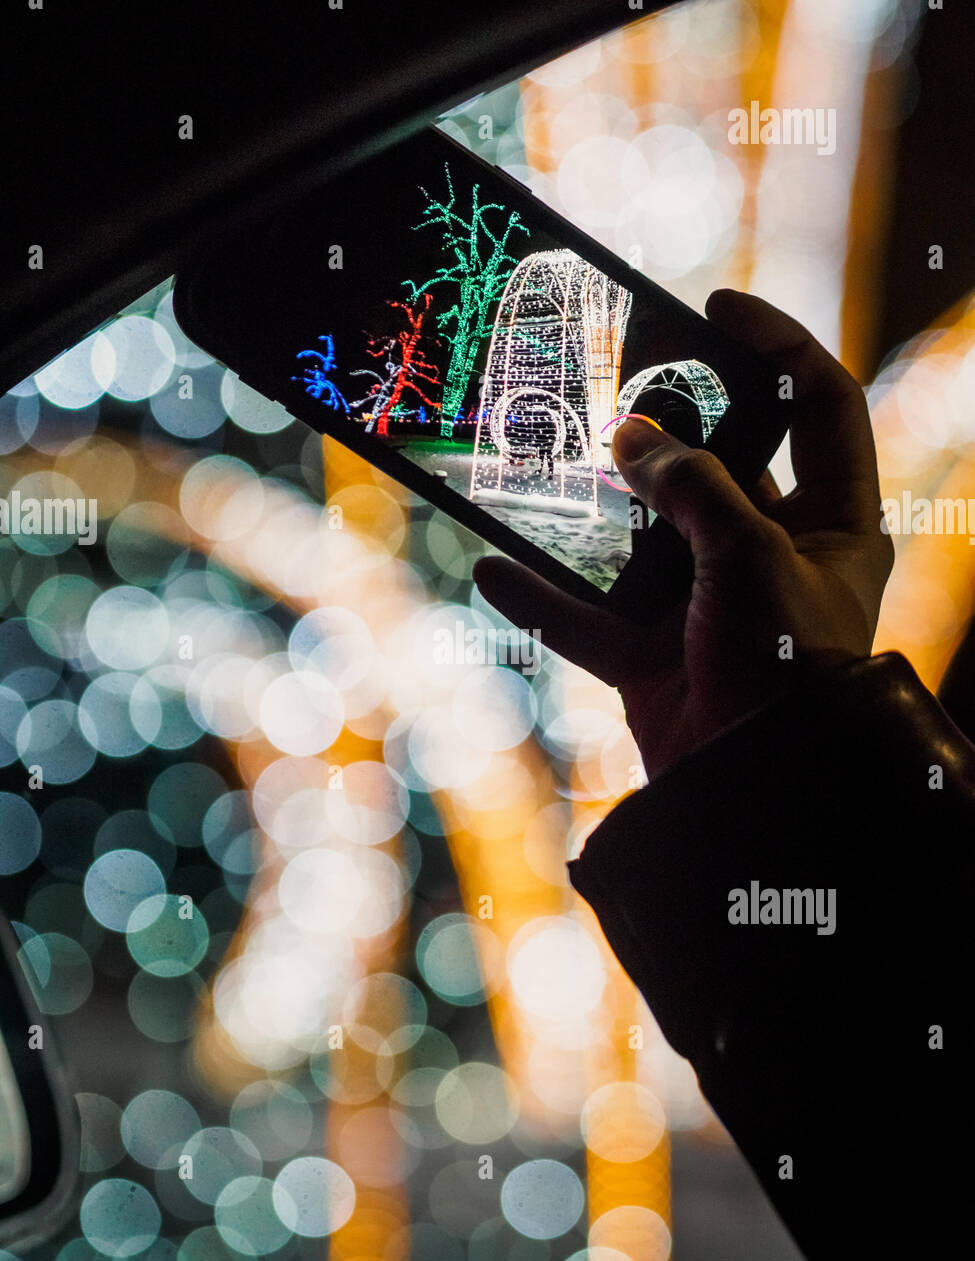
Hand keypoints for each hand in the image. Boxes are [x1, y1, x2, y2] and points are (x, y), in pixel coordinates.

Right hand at [472, 289, 893, 779]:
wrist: (755, 793)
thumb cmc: (784, 669)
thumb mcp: (749, 555)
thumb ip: (691, 487)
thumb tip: (632, 438)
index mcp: (833, 522)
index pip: (819, 406)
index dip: (777, 345)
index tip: (716, 308)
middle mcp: (771, 557)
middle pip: (717, 467)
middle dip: (664, 430)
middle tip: (613, 386)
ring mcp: (706, 608)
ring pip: (641, 541)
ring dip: (593, 512)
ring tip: (547, 459)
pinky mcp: (653, 657)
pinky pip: (589, 619)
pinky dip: (544, 598)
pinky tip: (496, 568)